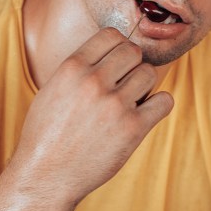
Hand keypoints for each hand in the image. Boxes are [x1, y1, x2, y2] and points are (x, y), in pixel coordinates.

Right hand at [9, 27, 173, 206]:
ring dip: (143, 86)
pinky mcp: (133, 129)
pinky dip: (158, 106)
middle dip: (131, 65)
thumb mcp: (52, 89)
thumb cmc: (46, 135)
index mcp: (72, 68)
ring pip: (149, 73)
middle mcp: (94, 81)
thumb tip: (109, 52)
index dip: (116, 48)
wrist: (46, 176)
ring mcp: (115, 105)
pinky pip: (164, 101)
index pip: (111, 35)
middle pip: (133, 51)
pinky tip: (144, 114)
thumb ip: (79, 69)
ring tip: (130, 101)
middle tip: (123, 84)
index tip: (115, 64)